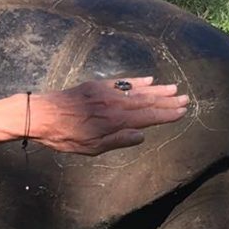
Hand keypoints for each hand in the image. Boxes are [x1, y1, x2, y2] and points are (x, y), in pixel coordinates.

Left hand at [30, 77, 188, 154]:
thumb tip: (142, 135)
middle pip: (146, 101)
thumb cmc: (65, 137)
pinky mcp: (96, 85)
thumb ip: (118, 140)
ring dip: (157, 90)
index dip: (166, 115)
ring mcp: (106, 92)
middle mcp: (114, 103)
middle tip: (186, 98)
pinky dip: (136, 81)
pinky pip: (121, 82)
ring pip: (137, 90)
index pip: (148, 117)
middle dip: (167, 101)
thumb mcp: (91, 148)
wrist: (41, 114)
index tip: (182, 112)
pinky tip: (148, 80)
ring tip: (173, 88)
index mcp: (115, 120)